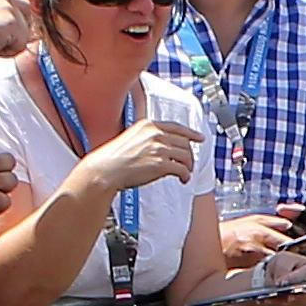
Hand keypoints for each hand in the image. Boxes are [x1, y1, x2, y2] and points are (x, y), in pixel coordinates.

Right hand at [0, 0, 41, 63]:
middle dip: (17, 31)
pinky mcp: (11, 20)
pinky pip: (22, 44)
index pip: (17, 6)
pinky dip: (8, 52)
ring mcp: (7, 6)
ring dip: (10, 44)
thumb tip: (8, 28)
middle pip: (27, 14)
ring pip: (25, 31)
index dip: (12, 25)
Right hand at [90, 110, 205, 196]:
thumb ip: (147, 138)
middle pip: (185, 143)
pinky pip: (183, 170)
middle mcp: (156, 134)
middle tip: (188, 165)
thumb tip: (162, 146)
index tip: (200, 138)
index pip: (177, 127)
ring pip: (187, 156)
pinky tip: (183, 180)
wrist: (105, 170)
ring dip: (188, 166)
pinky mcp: (161, 164)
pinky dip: (186, 176)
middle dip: (189, 155)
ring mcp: (159, 149)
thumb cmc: (113, 158)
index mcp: (148, 125)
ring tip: (185, 174)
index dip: (191, 133)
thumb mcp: (131, 137)